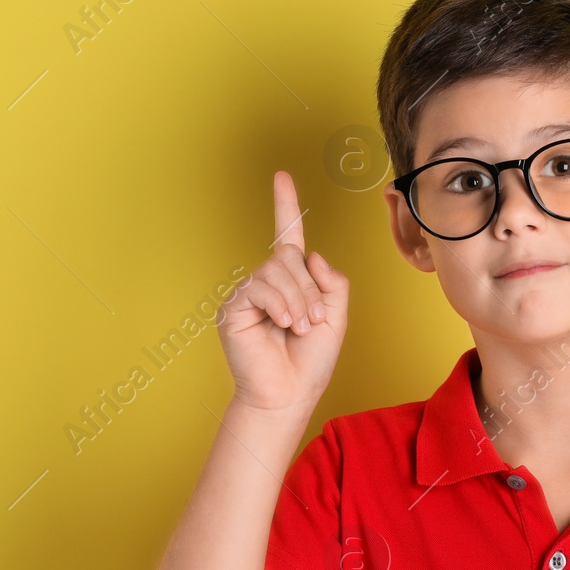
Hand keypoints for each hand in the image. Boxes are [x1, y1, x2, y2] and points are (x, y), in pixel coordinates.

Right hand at [216, 170, 348, 412]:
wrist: (288, 393)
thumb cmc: (310, 360)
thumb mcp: (335, 316)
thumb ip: (331, 281)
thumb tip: (309, 253)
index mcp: (292, 281)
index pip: (287, 236)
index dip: (285, 205)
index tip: (282, 176)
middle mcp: (268, 282)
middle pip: (290, 257)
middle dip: (309, 289)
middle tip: (311, 322)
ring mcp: (249, 293)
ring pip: (278, 270)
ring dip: (298, 300)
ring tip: (298, 326)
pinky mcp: (234, 306)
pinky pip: (260, 287)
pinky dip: (279, 304)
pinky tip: (282, 324)